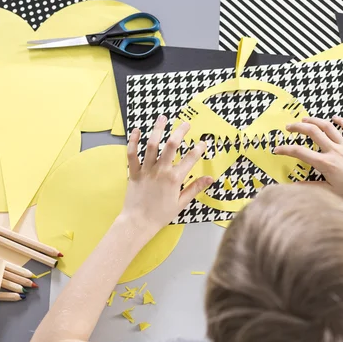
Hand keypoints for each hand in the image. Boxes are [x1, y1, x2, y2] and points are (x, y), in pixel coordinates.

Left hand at [120, 116, 213, 234]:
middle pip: (171, 146)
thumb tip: (210, 178)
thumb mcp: (181, 203)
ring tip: (163, 118)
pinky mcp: (133, 172)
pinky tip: (137, 130)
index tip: (203, 143)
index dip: (199, 149)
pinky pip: (132, 154)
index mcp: (174, 179)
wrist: (138, 223)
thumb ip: (195, 188)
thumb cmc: (161, 215)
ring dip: (157, 130)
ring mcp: (146, 170)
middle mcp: (161, 171)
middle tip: (186, 124)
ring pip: (152, 145)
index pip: (190, 159)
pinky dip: (133, 141)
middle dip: (180, 132)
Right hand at [274, 116, 342, 207]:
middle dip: (297, 127)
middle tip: (289, 127)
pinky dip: (341, 121)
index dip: (285, 149)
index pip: (300, 153)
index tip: (277, 149)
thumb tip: (294, 186)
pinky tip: (334, 118)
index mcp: (326, 164)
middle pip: (312, 132)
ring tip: (305, 119)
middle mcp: (334, 151)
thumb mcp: (330, 192)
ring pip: (328, 126)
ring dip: (314, 120)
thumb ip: (311, 187)